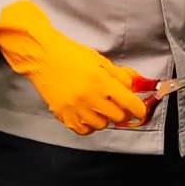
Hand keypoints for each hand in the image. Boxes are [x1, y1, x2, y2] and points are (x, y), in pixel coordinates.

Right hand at [0, 0, 149, 134]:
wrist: (44, 57)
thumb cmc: (71, 55)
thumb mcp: (99, 60)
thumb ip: (120, 75)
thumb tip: (136, 85)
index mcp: (100, 81)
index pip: (128, 102)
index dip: (138, 109)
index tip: (140, 111)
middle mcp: (89, 97)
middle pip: (117, 116)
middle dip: (121, 111)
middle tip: (118, 104)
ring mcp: (76, 109)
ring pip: (102, 125)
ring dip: (105, 117)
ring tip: (99, 106)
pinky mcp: (64, 116)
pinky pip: (84, 130)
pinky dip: (89, 125)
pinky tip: (88, 113)